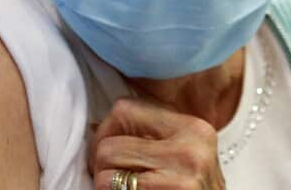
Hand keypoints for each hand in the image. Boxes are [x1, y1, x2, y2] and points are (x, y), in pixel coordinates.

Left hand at [88, 97, 225, 189]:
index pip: (124, 109)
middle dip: (100, 164)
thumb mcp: (185, 157)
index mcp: (194, 128)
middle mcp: (192, 148)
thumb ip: (150, 136)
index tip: (108, 154)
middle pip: (109, 144)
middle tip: (112, 180)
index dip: (106, 131)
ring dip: (104, 183)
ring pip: (105, 169)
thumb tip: (95, 127)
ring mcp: (183, 175)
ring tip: (122, 189)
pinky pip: (111, 188)